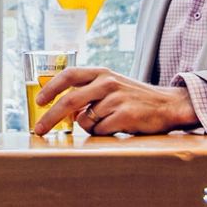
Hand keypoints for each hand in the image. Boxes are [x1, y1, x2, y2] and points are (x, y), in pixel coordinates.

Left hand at [32, 67, 199, 135]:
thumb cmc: (134, 99)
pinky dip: (104, 134)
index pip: (69, 75)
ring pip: (86, 121)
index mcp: (102, 72)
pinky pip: (100, 131)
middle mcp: (108, 82)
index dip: (50, 87)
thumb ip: (88, 92)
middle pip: (69, 100)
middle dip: (50, 117)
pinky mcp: (125, 115)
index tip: (39, 101)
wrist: (168, 105)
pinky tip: (118, 127)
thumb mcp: (111, 86)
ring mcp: (117, 98)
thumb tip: (63, 110)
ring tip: (109, 122)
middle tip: (39, 130)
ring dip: (91, 127)